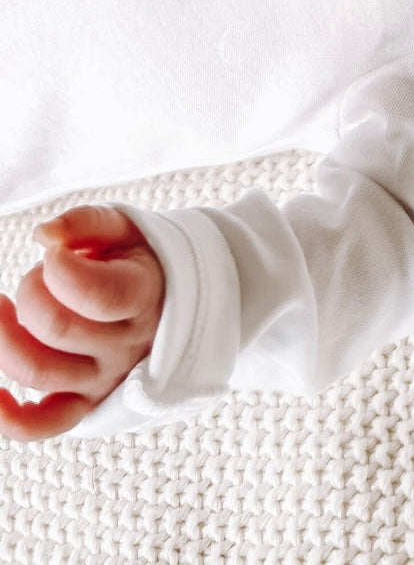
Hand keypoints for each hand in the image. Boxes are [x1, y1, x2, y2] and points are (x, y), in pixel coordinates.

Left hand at [0, 206, 164, 440]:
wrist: (164, 301)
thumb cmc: (133, 260)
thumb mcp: (122, 228)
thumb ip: (84, 223)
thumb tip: (43, 234)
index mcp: (144, 298)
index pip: (95, 295)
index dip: (59, 269)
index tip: (56, 251)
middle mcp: (126, 346)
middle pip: (56, 328)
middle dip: (30, 291)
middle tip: (37, 274)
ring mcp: (104, 379)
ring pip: (38, 372)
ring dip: (3, 337)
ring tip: (4, 308)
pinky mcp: (83, 403)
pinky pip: (41, 426)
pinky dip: (6, 418)